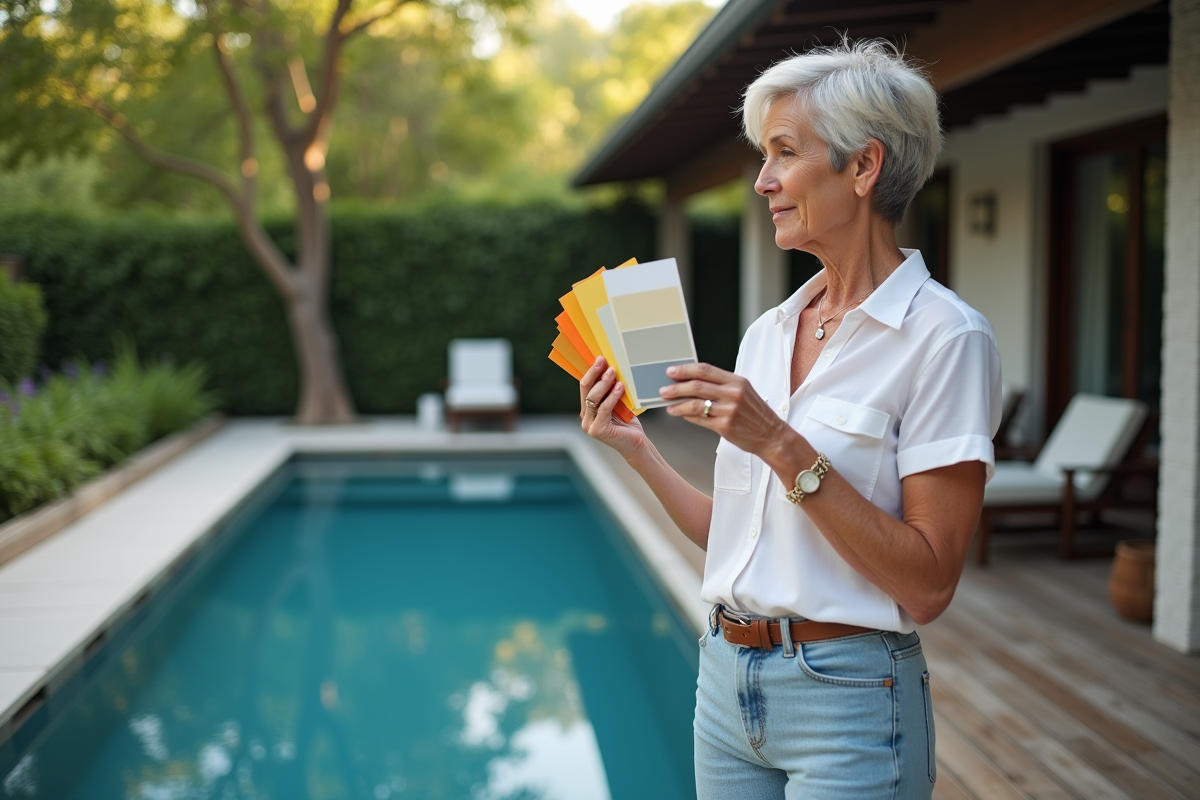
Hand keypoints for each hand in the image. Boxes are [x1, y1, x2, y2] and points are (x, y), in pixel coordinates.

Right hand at [580, 356, 645, 458]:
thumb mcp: (618, 403)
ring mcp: (589, 425)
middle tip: (605, 363)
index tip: (600, 359)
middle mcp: (585, 417)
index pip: (585, 387)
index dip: (591, 372)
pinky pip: (604, 408)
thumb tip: (611, 368)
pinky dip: (612, 396)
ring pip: (593, 398)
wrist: (636, 444)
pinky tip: (620, 387)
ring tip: (613, 372)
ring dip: (604, 383)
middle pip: (586, 390)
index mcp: (587, 409)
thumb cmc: (628, 423)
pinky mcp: (597, 430)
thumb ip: (611, 391)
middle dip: (595, 374)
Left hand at [659, 362, 793, 458]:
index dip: (685, 370)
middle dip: (676, 387)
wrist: (772, 436)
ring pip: (695, 404)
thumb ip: (722, 385)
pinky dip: (687, 416)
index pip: (705, 370)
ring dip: (678, 404)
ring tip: (668, 405)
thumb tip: (694, 382)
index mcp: (737, 381)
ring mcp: (729, 411)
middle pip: (697, 386)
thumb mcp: (744, 392)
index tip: (671, 371)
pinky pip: (700, 420)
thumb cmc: (756, 414)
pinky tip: (681, 414)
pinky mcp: (725, 427)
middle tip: (664, 389)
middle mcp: (733, 394)